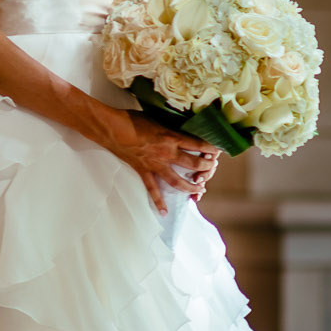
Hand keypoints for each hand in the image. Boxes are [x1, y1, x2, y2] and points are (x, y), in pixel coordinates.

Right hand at [97, 109, 219, 213]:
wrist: (112, 129)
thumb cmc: (131, 119)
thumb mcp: (156, 118)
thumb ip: (168, 126)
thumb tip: (178, 128)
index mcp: (171, 137)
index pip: (197, 144)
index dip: (210, 148)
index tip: (218, 150)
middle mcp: (167, 153)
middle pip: (193, 163)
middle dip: (206, 166)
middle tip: (212, 168)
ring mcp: (155, 165)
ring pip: (178, 180)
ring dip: (191, 186)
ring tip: (200, 190)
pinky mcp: (143, 171)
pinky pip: (152, 189)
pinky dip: (158, 201)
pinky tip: (165, 212)